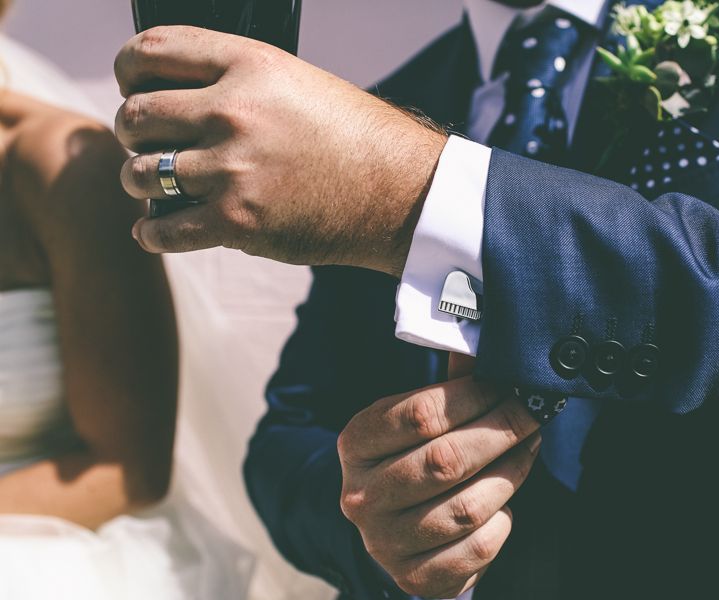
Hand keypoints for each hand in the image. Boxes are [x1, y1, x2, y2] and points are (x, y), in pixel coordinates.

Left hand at [114, 26, 445, 275]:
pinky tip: (155, 231)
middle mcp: (231, 111)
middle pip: (136, 115)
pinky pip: (164, 230)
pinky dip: (152, 233)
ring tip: (155, 189)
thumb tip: (186, 106)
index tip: (132, 89)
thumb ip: (238, 86)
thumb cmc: (356, 139)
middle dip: (132, 132)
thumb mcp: (297, 85)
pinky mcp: (237, 221)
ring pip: (142, 174)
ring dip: (141, 183)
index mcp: (247, 65)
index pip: (151, 53)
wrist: (398, 193)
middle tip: (147, 146)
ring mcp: (231, 168)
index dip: (128, 72)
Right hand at [338, 354, 541, 598]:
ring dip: (510, 474)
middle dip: (501, 432)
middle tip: (531, 414)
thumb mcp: (411, 415)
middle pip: (446, 461)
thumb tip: (491, 346)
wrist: (383, 518)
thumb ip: (449, 384)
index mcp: (355, 444)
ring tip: (526, 450)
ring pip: (466, 508)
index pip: (420, 415)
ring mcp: (384, 542)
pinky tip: (505, 501)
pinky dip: (502, 522)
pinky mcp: (414, 577)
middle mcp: (361, 496)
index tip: (505, 386)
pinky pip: (476, 550)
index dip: (473, 396)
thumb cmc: (406, 454)